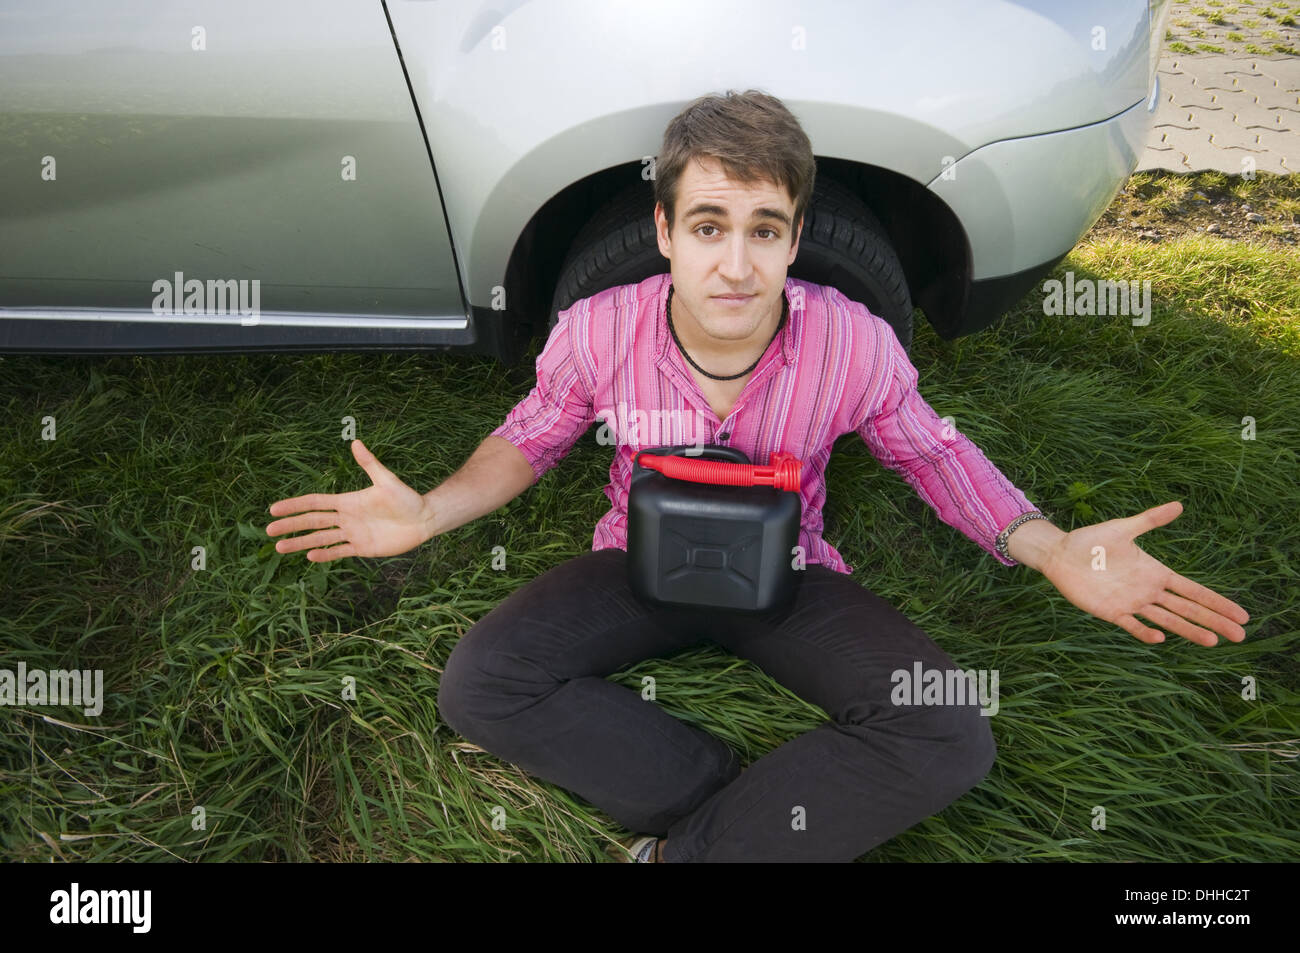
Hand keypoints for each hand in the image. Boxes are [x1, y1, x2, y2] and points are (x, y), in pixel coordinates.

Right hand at [266, 439, 433, 560]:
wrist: (423, 519)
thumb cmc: (407, 498)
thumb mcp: (387, 480)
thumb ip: (370, 464)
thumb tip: (356, 442)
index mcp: (347, 501)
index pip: (314, 503)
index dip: (295, 505)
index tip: (275, 508)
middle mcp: (346, 517)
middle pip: (312, 522)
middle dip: (291, 526)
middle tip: (270, 530)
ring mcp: (352, 534)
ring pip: (320, 539)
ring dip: (300, 543)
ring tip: (279, 548)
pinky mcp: (362, 548)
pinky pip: (339, 551)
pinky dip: (325, 555)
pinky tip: (309, 557)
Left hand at [1037, 501, 1249, 646]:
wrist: (1060, 553)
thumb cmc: (1091, 540)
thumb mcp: (1123, 528)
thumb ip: (1151, 519)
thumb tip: (1180, 505)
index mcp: (1156, 572)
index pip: (1193, 590)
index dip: (1216, 602)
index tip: (1241, 614)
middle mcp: (1148, 590)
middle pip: (1187, 609)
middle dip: (1213, 621)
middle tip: (1240, 635)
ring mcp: (1131, 603)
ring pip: (1167, 620)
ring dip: (1188, 631)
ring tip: (1213, 642)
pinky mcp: (1111, 611)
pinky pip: (1132, 625)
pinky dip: (1145, 631)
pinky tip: (1161, 637)